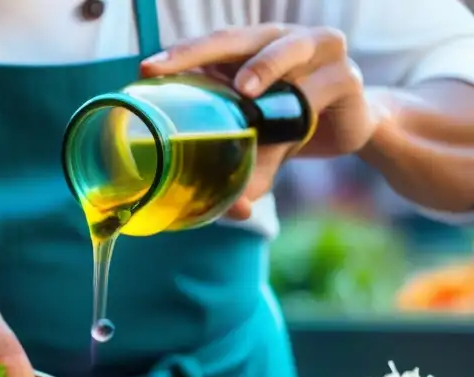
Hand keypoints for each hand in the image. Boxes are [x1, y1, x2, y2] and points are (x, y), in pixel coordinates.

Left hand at [140, 24, 381, 219]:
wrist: (355, 128)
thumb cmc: (293, 127)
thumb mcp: (262, 148)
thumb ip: (242, 170)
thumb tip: (232, 213)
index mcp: (250, 49)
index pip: (209, 46)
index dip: (179, 54)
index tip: (146, 70)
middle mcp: (279, 39)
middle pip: (235, 39)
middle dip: (198, 52)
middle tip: (165, 69)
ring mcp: (316, 49)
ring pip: (286, 51)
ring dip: (265, 67)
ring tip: (245, 89)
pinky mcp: (345, 75)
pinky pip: (320, 89)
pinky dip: (303, 107)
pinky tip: (294, 123)